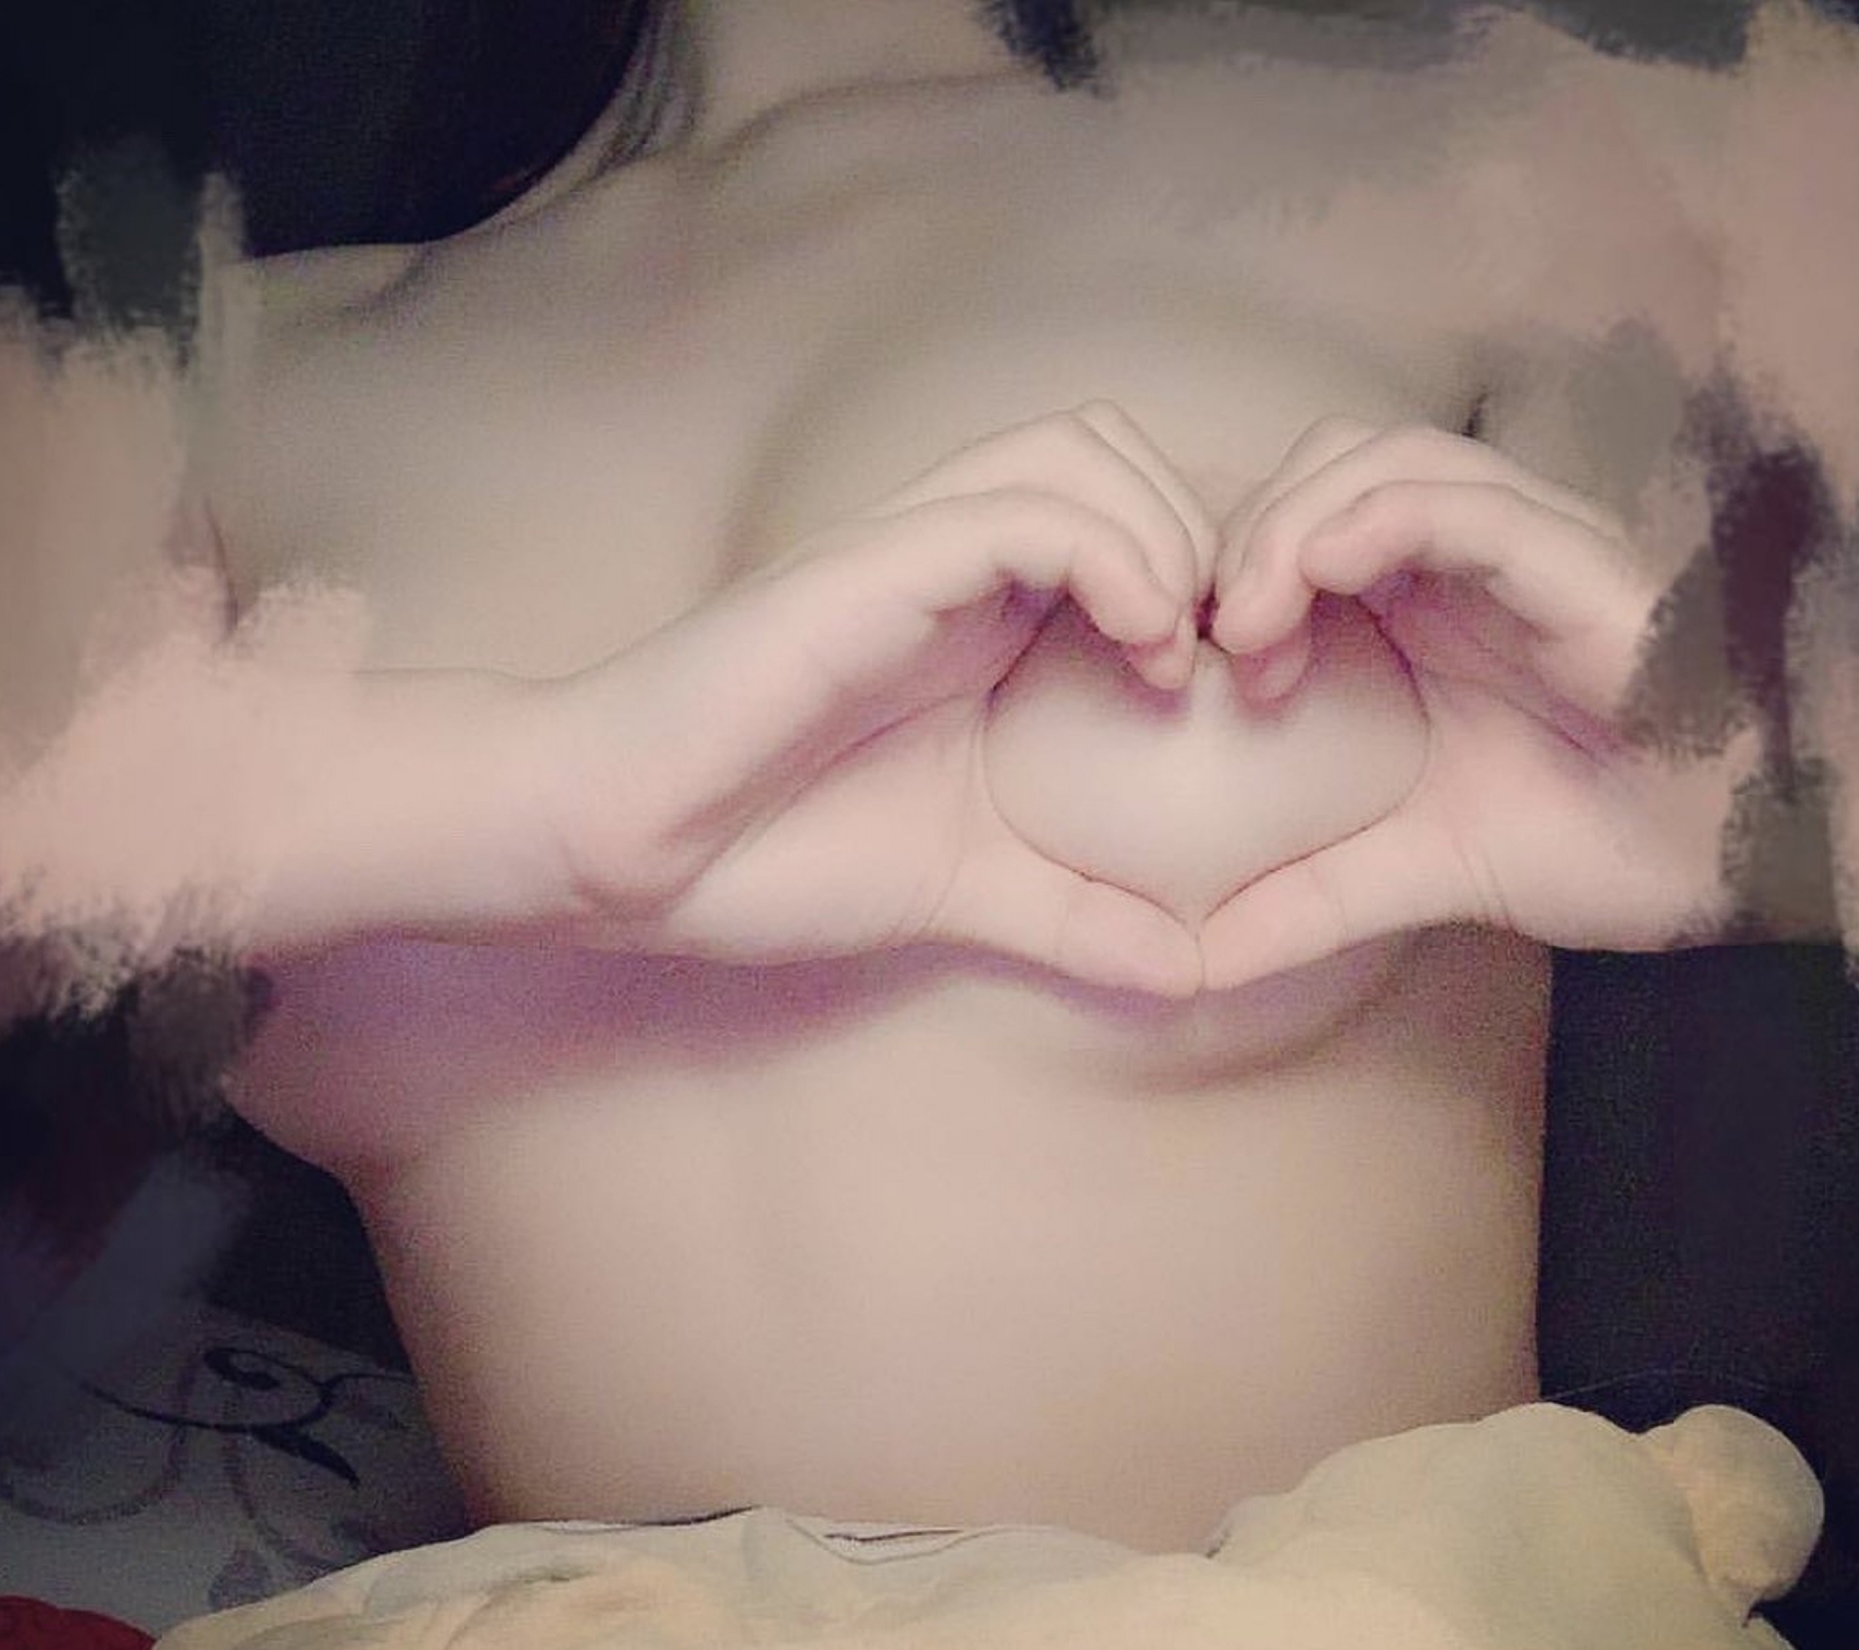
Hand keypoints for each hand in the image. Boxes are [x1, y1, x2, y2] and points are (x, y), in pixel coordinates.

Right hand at [545, 405, 1212, 993]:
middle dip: (1210, 537)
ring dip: (1166, 534)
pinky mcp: (873, 566)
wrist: (625, 853)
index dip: (1215, 581)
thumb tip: (1193, 974)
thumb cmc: (768, 857)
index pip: (1131, 523)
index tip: (1249, 696)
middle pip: (1123, 454)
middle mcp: (956, 565)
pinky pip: (1022, 508)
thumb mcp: (963, 889)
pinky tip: (1135, 653)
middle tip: (1236, 665)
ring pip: (1081, 450)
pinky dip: (1111, 557)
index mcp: (981, 620)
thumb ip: (1074, 917)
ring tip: (1177, 658)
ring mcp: (911, 556)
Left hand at [1200, 419, 1756, 984]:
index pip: (1292, 524)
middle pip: (1318, 469)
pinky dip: (1368, 520)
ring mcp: (1518, 548)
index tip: (1181, 667)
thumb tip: (1189, 967)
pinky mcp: (1570, 559)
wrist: (1724, 856)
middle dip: (1241, 539)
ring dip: (1288, 526)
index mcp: (1417, 607)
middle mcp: (1460, 560)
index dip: (1220, 571)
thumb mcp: (1408, 870)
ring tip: (1248, 627)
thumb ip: (1302, 902)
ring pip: (1377, 461)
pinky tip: (1312, 581)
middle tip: (1209, 648)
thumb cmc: (1591, 840)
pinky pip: (1459, 500)